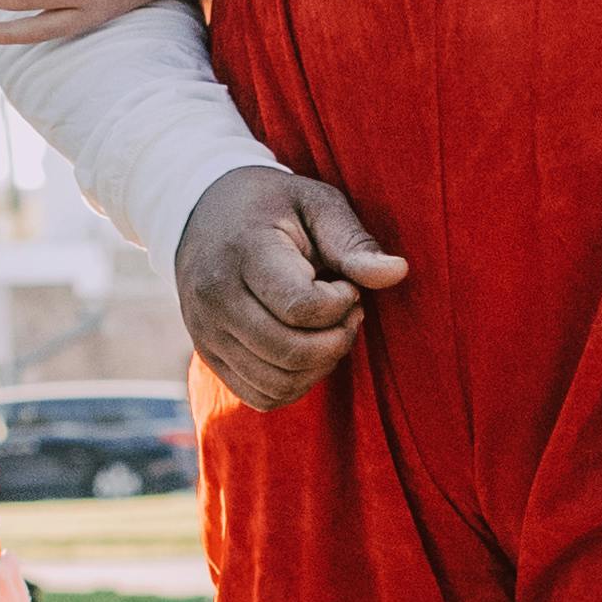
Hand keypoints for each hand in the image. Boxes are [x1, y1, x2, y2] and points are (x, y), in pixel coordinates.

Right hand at [175, 164, 407, 411]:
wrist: (203, 213)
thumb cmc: (273, 206)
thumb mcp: (317, 204)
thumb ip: (354, 242)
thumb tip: (398, 273)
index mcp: (244, 253)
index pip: (301, 308)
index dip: (340, 305)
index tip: (345, 284)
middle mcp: (215, 299)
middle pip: (291, 352)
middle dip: (337, 339)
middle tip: (348, 311)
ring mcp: (206, 333)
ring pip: (278, 383)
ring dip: (319, 365)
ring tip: (327, 329)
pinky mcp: (208, 356)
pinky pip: (261, 396)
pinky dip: (295, 384)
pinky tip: (305, 349)